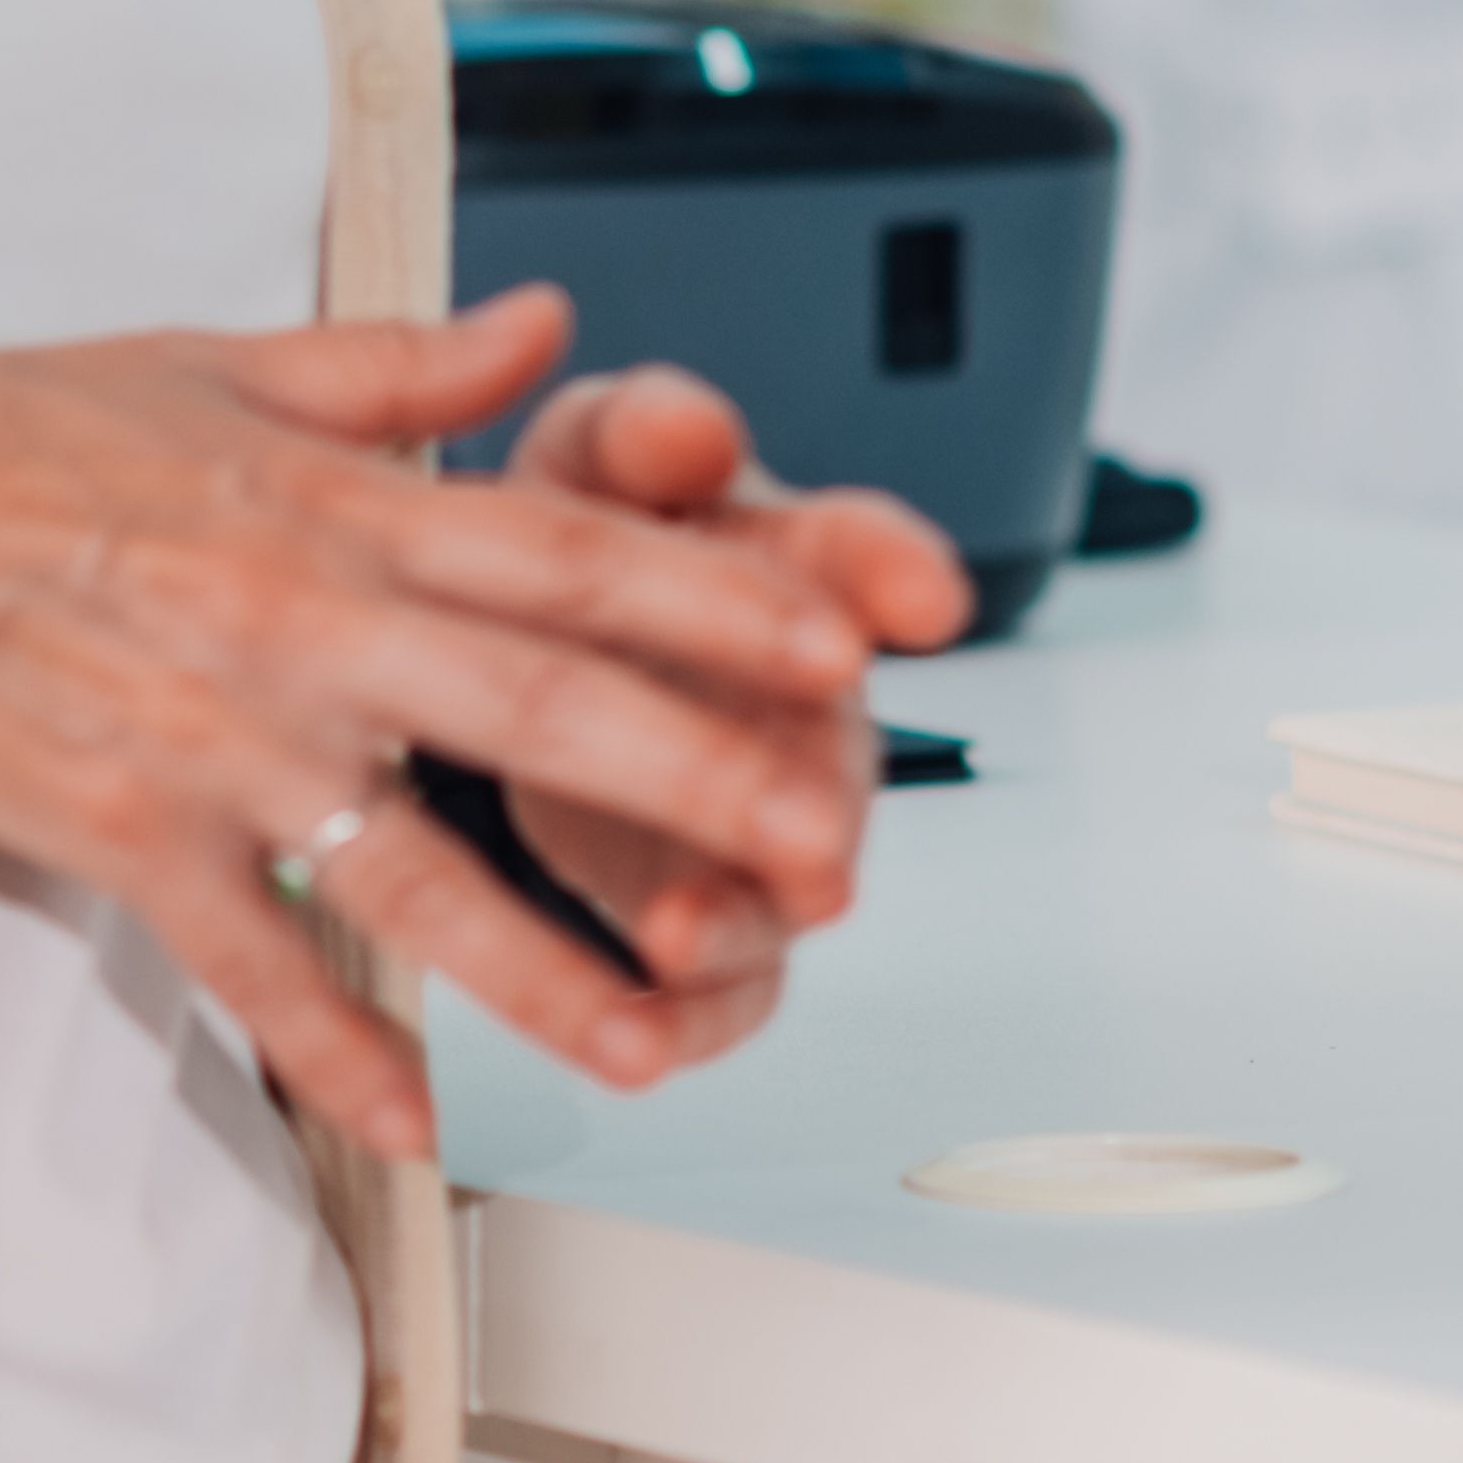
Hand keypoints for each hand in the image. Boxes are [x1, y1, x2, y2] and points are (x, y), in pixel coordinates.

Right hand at [0, 287, 880, 1164]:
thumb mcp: (212, 363)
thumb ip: (400, 364)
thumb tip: (548, 325)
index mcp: (334, 502)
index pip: (570, 551)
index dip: (716, 603)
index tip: (840, 649)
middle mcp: (297, 623)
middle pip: (536, 708)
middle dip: (697, 783)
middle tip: (828, 847)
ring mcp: (209, 741)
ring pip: (411, 868)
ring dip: (543, 964)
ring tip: (661, 1037)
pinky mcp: (111, 832)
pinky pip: (244, 959)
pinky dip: (329, 1043)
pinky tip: (414, 1119)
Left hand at [479, 358, 972, 1069]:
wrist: (542, 649)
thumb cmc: (600, 542)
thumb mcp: (594, 462)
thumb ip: (640, 435)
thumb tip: (684, 425)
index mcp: (791, 570)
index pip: (861, 556)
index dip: (896, 572)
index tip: (920, 595)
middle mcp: (804, 709)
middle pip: (842, 756)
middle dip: (822, 800)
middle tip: (808, 829)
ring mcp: (770, 823)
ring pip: (789, 889)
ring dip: (737, 917)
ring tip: (674, 934)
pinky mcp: (715, 919)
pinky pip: (725, 990)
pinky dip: (683, 1019)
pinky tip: (631, 1037)